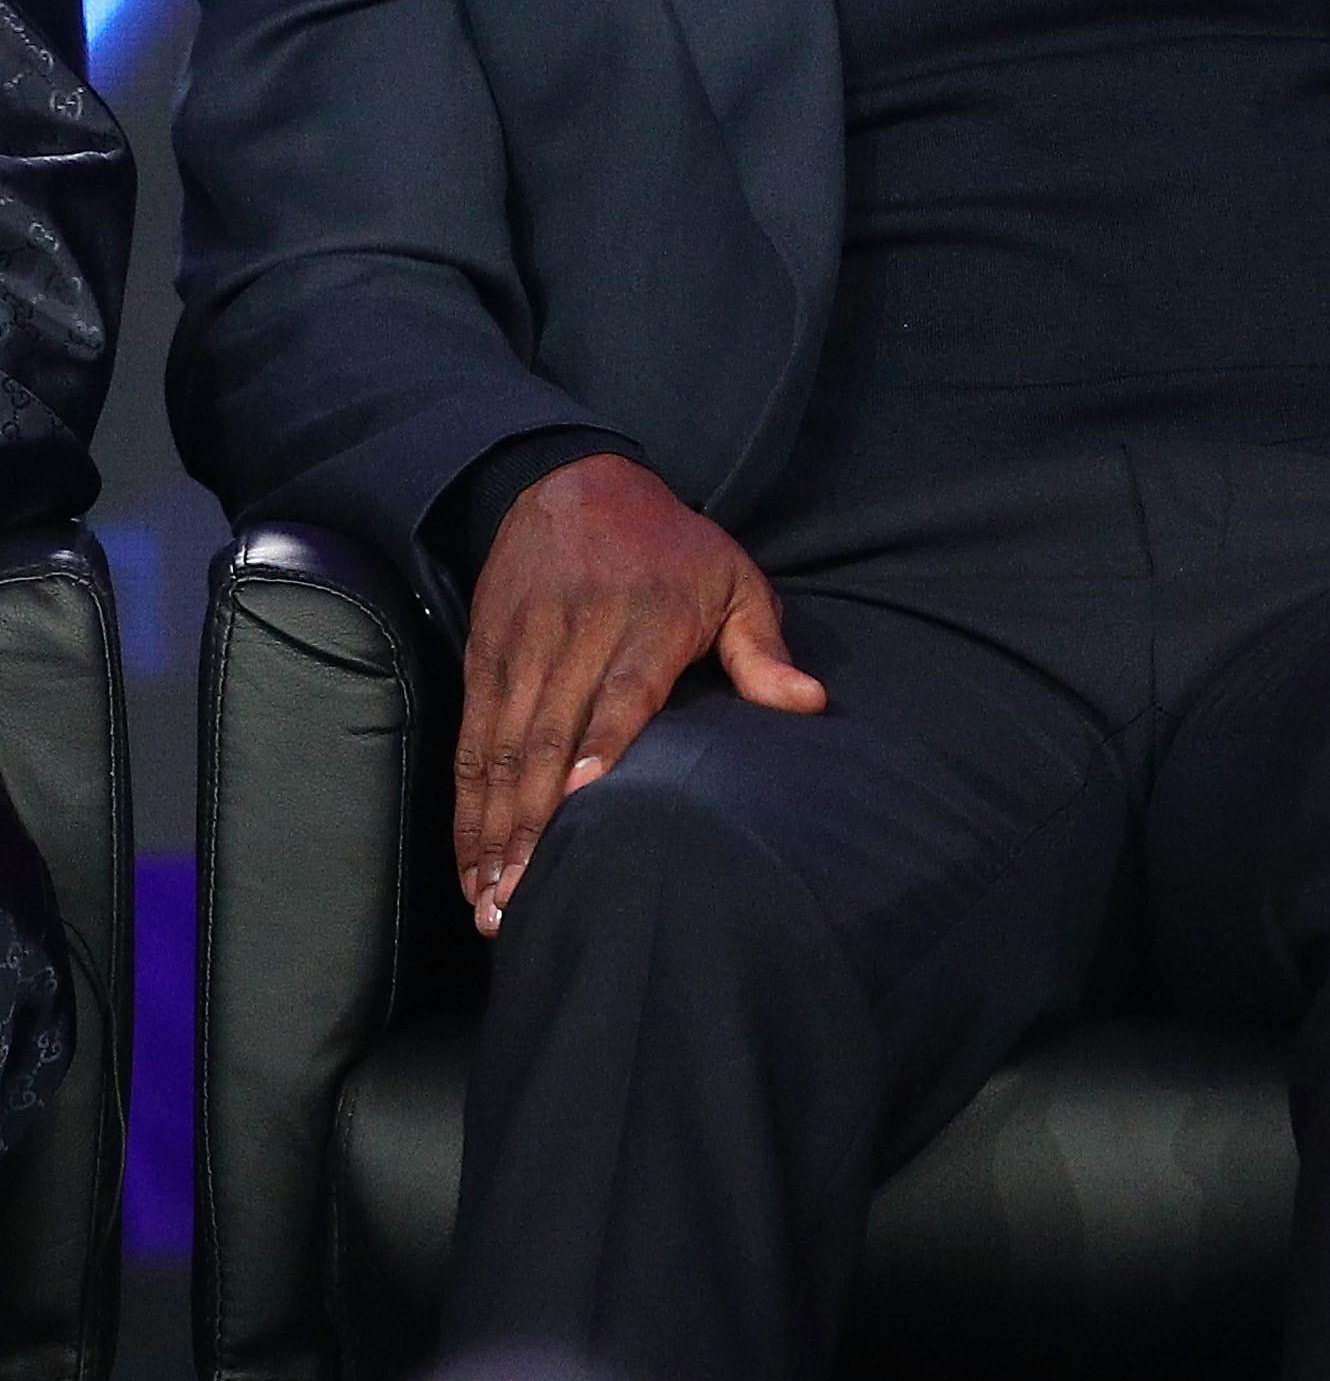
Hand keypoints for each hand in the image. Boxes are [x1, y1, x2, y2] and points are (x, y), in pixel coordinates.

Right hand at [453, 452, 823, 933]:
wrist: (575, 481)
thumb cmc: (673, 548)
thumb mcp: (733, 579)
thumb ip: (764, 649)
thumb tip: (810, 704)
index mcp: (648, 622)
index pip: (621, 691)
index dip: (599, 745)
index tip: (583, 799)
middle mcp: (578, 635)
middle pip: (550, 734)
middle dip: (533, 821)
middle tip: (522, 898)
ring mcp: (524, 645)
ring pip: (503, 744)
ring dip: (493, 826)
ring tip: (490, 899)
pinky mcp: (485, 652)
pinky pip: (472, 735)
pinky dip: (467, 800)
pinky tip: (470, 856)